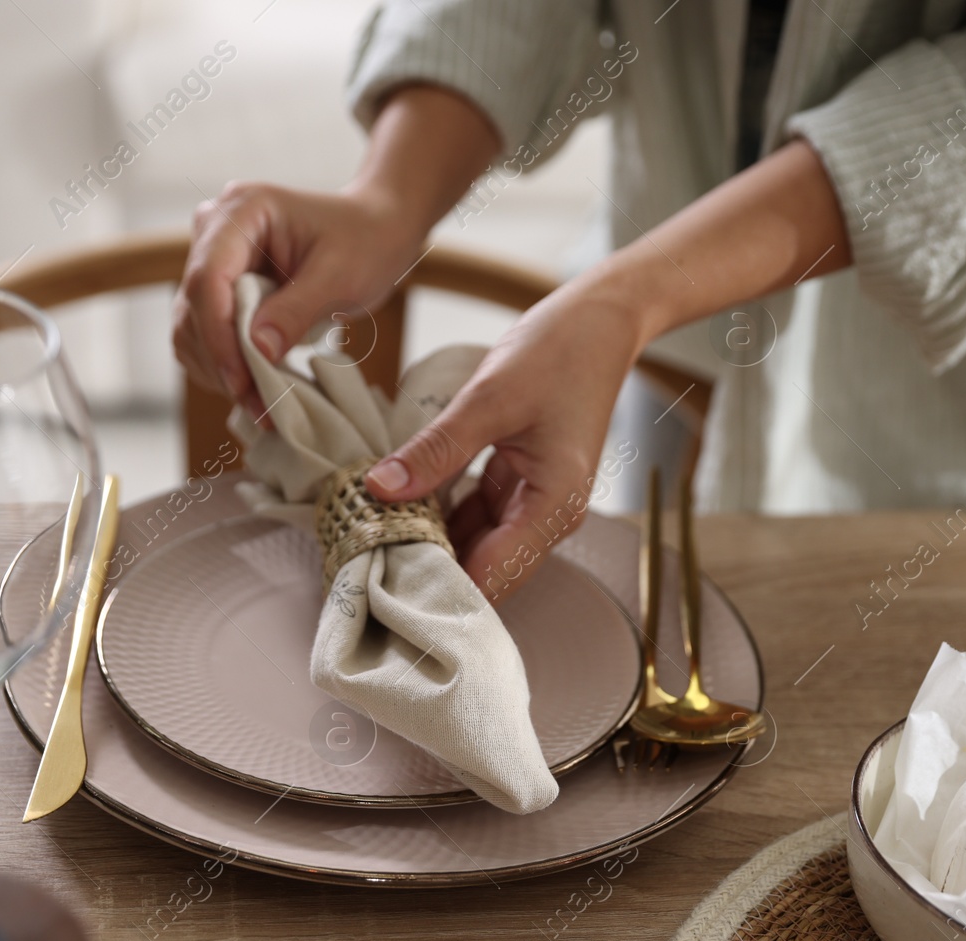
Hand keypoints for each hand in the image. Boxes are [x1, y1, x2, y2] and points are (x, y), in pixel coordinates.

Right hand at [171, 181, 420, 421]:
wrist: (374, 231)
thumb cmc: (364, 243)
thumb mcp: (339, 278)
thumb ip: (296, 311)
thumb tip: (257, 351)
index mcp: (242, 210)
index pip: (208, 278)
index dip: (219, 336)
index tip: (242, 382)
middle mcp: (214, 230)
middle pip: (193, 307)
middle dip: (223, 362)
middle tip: (260, 407)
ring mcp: (212, 258)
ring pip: (190, 327)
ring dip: (220, 371)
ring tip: (263, 404)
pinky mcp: (218, 288)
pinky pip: (203, 335)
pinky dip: (224, 367)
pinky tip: (256, 388)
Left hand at [364, 280, 643, 602]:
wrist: (598, 321)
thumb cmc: (560, 353)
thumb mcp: (491, 398)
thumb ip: (437, 448)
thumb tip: (380, 488)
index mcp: (554, 507)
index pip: (493, 578)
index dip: (441, 592)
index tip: (385, 592)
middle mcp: (548, 517)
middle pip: (485, 573)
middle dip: (430, 574)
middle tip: (367, 569)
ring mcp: (533, 503)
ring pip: (475, 547)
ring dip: (431, 546)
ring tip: (374, 545)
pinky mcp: (518, 486)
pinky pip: (474, 518)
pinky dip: (441, 518)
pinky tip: (401, 512)